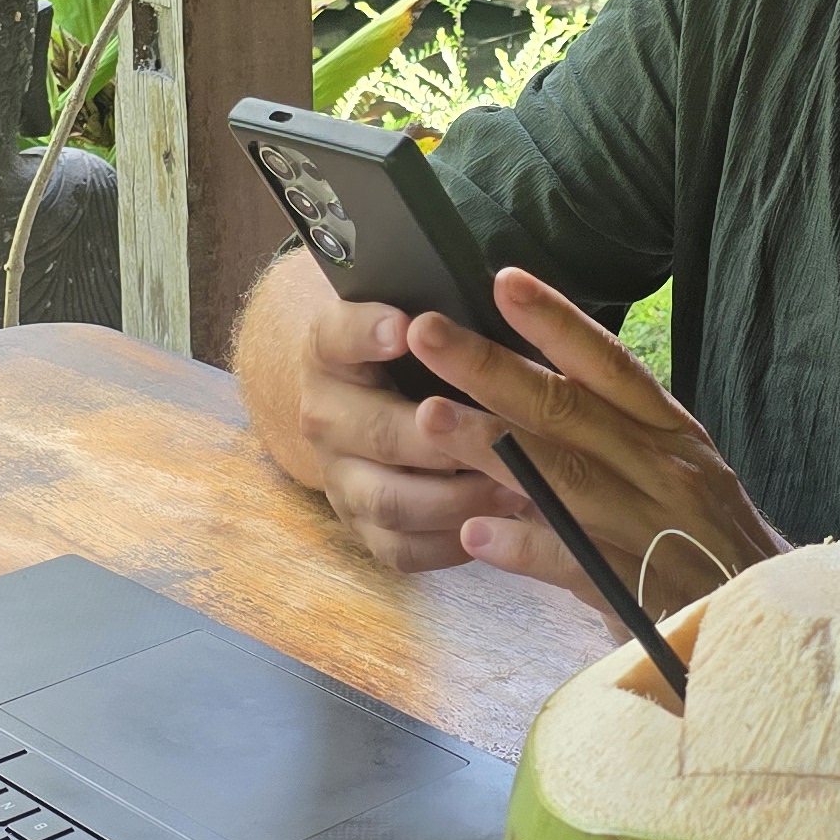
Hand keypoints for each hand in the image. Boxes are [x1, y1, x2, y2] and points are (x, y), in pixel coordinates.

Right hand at [271, 280, 534, 575]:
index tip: (407, 327)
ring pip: (388, 499)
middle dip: (439, 437)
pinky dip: (450, 542)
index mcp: (331, 352)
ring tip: (515, 487)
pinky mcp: (363, 528)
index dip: (369, 333)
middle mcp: (324, 416)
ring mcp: (340, 478)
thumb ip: (442, 319)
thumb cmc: (414, 357)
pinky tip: (497, 528)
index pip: (337, 335)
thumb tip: (503, 292)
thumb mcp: (417, 325)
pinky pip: (402, 548)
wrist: (367, 407)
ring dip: (455, 497)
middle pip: (374, 432)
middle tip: (496, 434)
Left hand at [404, 268, 783, 612]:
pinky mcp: (642, 593)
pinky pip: (575, 563)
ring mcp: (653, 529)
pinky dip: (526, 546)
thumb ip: (605, 441)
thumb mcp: (673, 473)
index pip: (608, 364)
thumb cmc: (708, 540)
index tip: (502, 280)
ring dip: (493, 446)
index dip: (556, 320)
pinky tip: (475, 531)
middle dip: (491, 367)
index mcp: (669, 432)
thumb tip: (518, 402)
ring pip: (563, 478)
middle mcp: (663, 469)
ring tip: (429, 418)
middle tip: (426, 333)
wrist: (769, 618)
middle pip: (569, 408)